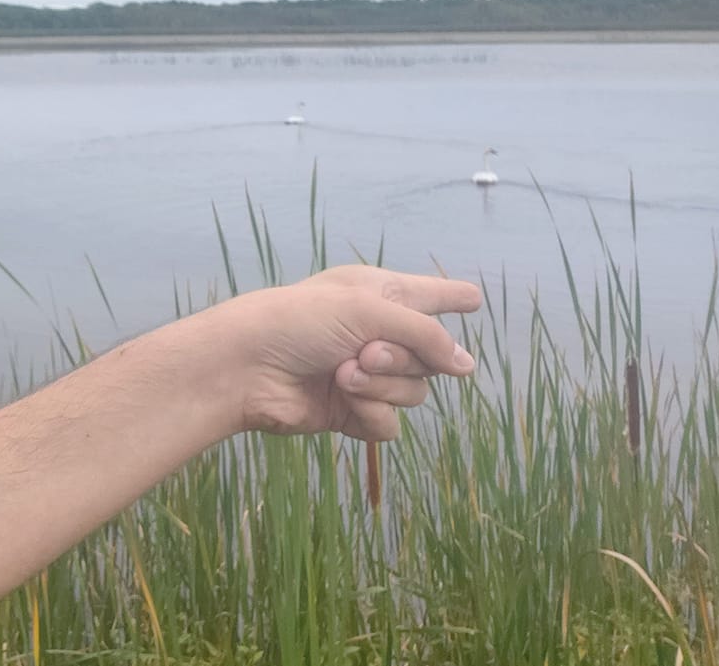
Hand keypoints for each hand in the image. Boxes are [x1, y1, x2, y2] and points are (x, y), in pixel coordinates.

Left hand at [201, 266, 481, 441]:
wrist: (245, 368)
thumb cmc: (297, 322)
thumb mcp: (366, 310)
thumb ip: (425, 334)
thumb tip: (466, 366)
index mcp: (377, 295)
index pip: (428, 295)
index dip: (451, 296)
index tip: (473, 298)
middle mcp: (375, 334)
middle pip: (430, 357)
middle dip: (403, 358)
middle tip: (364, 352)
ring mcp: (365, 376)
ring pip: (414, 394)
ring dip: (382, 387)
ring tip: (342, 373)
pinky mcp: (351, 412)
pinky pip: (389, 424)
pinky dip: (370, 413)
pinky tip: (343, 401)